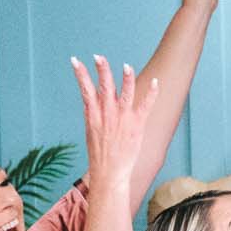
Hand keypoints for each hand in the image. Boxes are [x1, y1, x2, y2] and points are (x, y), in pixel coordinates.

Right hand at [70, 54, 163, 198]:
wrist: (109, 173)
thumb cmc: (100, 155)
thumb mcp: (91, 131)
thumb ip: (92, 114)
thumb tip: (91, 100)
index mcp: (93, 115)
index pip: (85, 89)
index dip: (80, 74)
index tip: (75, 60)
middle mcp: (107, 115)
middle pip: (104, 86)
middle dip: (102, 70)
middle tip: (98, 56)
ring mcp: (123, 119)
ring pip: (125, 93)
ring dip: (126, 78)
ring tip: (126, 66)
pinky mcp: (137, 126)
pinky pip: (145, 105)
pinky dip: (151, 93)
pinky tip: (155, 81)